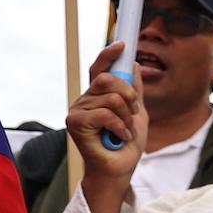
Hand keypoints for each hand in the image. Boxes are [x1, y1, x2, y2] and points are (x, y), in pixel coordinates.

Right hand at [67, 41, 145, 182]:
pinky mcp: (75, 122)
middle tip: (132, 113)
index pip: (99, 69)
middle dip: (128, 95)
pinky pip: (105, 113)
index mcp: (97, 96)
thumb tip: (133, 64)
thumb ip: (134, 90)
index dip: (108, 54)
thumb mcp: (137, 113)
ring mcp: (77, 110)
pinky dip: (120, 126)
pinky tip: (119, 136)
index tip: (122, 44)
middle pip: (107, 78)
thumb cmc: (126, 143)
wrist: (120, 168)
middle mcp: (84, 100)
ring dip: (126, 116)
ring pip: (111, 98)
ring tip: (124, 131)